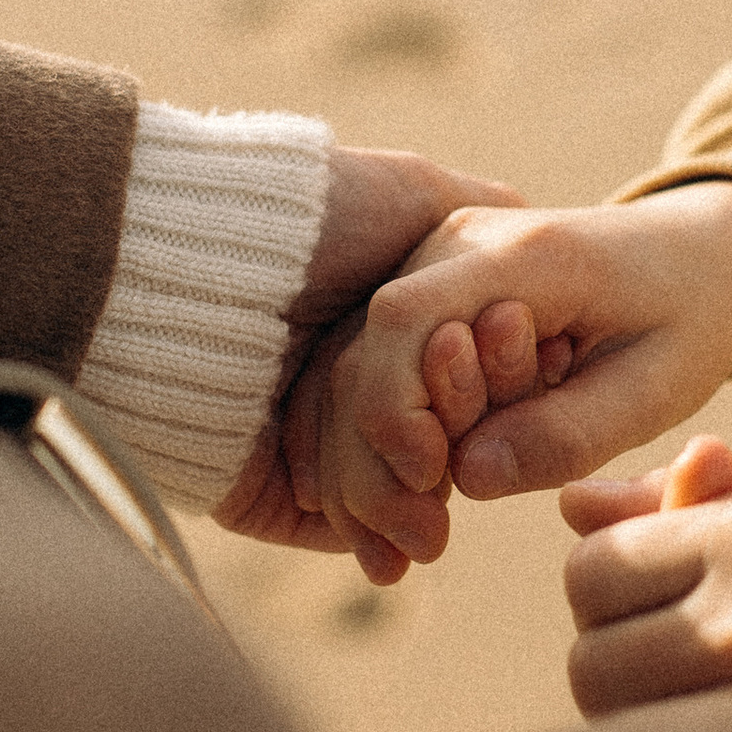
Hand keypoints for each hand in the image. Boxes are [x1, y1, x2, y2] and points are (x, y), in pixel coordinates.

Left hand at [215, 145, 524, 551]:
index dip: (497, 387)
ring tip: (441, 513)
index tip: (536, 379)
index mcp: (375, 320)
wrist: (195, 270)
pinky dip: (378, 539)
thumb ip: (473, 212)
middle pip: (430, 440)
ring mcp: (303, 440)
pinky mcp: (268, 491)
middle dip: (463, 458)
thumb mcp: (410, 192)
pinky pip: (337, 530)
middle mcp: (340, 380)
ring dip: (421, 508)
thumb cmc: (306, 217)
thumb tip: (531, 225)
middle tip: (482, 458)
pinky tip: (408, 539)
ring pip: (391, 493)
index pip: (456, 376)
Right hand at [290, 180, 731, 572]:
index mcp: (524, 254)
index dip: (395, 409)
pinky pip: (384, 369)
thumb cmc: (691, 318)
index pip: (407, 320)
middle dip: (374, 458)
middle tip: (419, 547)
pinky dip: (386, 444)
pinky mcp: (433, 293)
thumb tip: (465, 479)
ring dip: (372, 460)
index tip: (431, 485)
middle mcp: (461, 243)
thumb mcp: (657, 387)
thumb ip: (566, 431)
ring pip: (361, 364)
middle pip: (366, 349)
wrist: (702, 254)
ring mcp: (437, 262)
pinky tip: (410, 508)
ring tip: (413, 542)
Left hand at [561, 416, 731, 731]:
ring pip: (637, 730)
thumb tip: (573, 509)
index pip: (595, 571)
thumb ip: (696, 498)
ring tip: (708, 698)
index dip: (610, 586)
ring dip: (651, 717)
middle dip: (615, 659)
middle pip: (594, 664)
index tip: (650, 592)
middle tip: (670, 653)